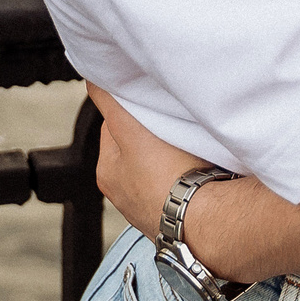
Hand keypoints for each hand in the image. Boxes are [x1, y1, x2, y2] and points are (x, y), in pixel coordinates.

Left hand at [87, 84, 207, 240]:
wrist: (205, 221)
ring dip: (171, 156)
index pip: (113, 127)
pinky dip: (185, 176)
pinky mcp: (175, 216)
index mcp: (107, 173)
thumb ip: (110, 103)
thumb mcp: (131, 130)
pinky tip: (198, 171)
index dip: (131, 111)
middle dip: (152, 135)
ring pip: (158, 167)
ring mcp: (151, 208)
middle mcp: (125, 195)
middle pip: (137, 148)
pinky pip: (177, 186)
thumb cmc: (168, 178)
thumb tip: (94, 79)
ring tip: (187, 149)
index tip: (149, 106)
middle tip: (171, 126)